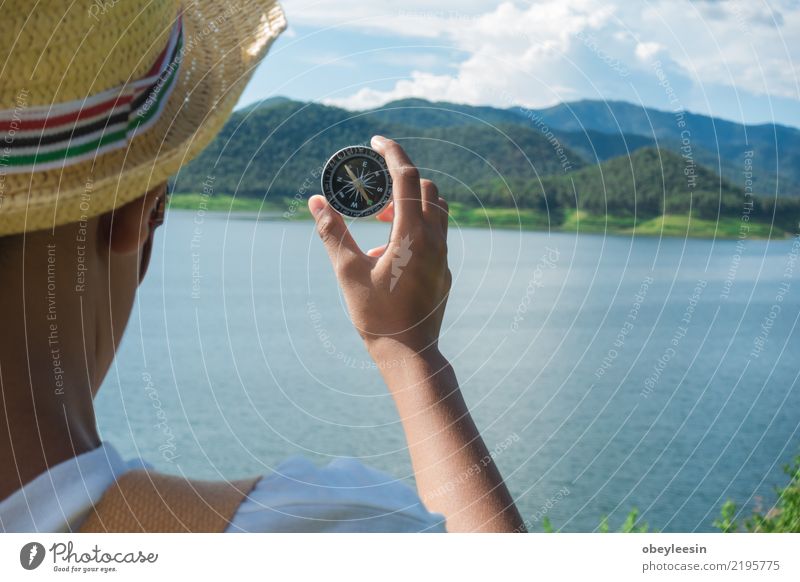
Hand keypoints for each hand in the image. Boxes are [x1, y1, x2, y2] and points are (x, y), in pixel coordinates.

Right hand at [308, 135, 450, 361]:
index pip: (407, 177)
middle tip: (373, 197)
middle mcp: (435, 241)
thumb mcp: (347, 273)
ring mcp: (444, 256)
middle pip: (426, 189)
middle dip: (400, 182)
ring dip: (410, 205)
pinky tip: (389, 256)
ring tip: (380, 224)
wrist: (410, 355)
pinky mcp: (444, 271)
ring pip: (436, 212)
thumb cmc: (377, 317)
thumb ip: (332, 233)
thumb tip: (316, 201)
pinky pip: (435, 236)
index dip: (392, 152)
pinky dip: (415, 229)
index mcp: (413, 235)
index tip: (376, 140)